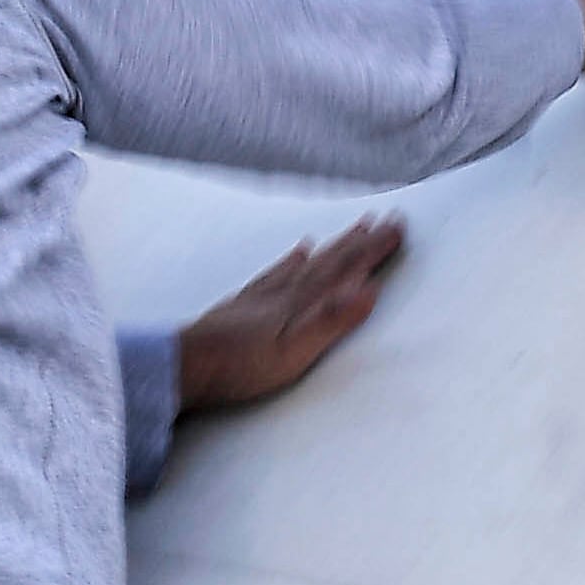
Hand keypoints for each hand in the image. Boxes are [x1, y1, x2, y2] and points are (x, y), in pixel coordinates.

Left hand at [175, 218, 405, 411]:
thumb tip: (370, 289)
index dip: (374, 248)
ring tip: (354, 227)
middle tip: (386, 219)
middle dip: (362, 240)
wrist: (186, 364)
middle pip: (331, 259)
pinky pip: (277, 272)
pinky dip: (292, 259)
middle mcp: (287, 290)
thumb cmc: (241, 365)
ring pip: (309, 262)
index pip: (346, 268)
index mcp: (302, 301)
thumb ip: (332, 319)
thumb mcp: (294, 351)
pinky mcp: (246, 304)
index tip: (398, 226)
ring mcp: (265, 295)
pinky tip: (299, 250)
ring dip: (335, 245)